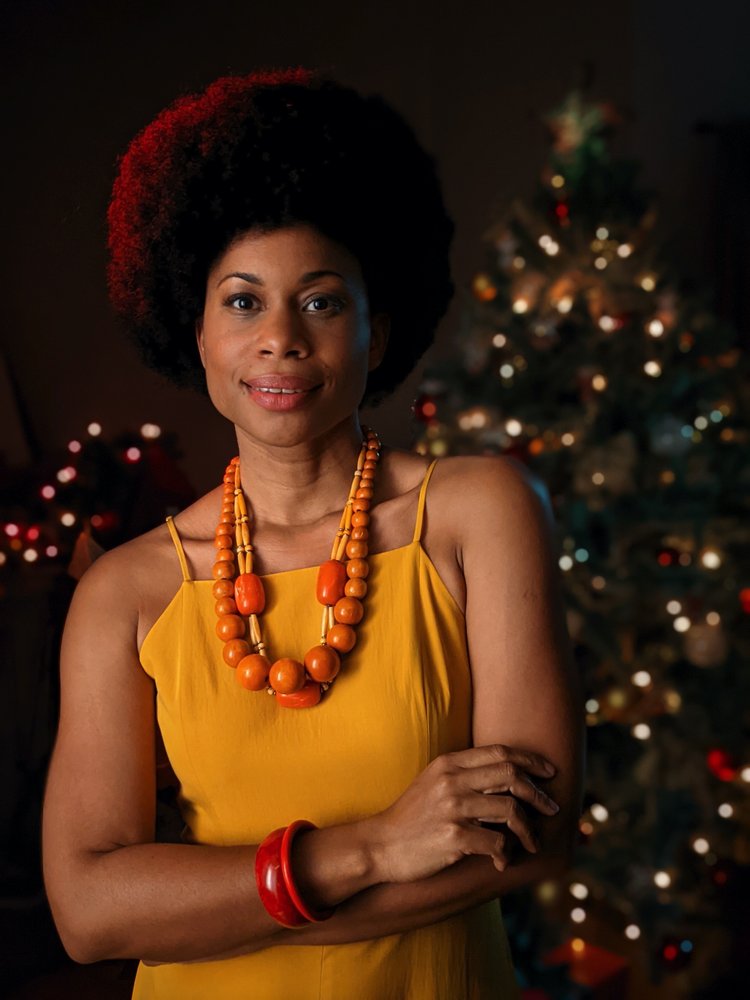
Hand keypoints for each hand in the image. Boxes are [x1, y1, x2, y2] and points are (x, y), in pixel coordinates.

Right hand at [366, 744, 558, 882]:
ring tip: (532, 842)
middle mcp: (452, 780)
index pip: (501, 752)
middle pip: (511, 776)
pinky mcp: (454, 837)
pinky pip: (498, 843)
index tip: (550, 772)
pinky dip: (506, 854)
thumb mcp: (434, 782)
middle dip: (538, 794)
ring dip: (529, 830)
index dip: (531, 761)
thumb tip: (509, 775)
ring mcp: (453, 808)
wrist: (380, 845)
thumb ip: (465, 773)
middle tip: (552, 809)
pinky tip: (500, 862)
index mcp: (449, 763)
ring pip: (511, 810)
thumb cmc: (412, 817)